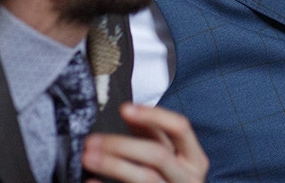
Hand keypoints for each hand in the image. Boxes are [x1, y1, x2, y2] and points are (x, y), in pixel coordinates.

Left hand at [83, 103, 207, 182]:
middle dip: (122, 144)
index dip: (153, 116)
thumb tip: (130, 110)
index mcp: (196, 160)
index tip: (125, 108)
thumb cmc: (173, 182)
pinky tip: (91, 181)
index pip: (179, 128)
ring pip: (145, 177)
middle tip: (93, 140)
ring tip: (89, 157)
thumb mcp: (172, 158)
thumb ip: (154, 136)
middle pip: (158, 155)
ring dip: (112, 164)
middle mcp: (189, 178)